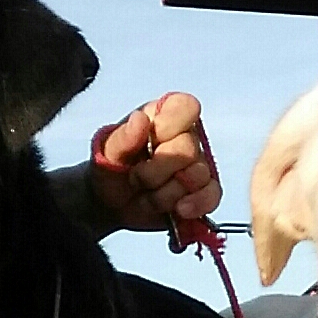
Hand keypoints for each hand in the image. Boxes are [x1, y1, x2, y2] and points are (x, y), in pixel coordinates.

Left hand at [91, 93, 221, 231]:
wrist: (109, 204)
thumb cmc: (109, 168)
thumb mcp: (106, 152)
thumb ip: (122, 137)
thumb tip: (141, 119)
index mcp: (163, 117)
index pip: (186, 107)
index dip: (169, 126)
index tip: (149, 142)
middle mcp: (186, 137)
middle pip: (188, 150)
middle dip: (155, 172)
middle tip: (134, 178)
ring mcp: (197, 165)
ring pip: (197, 177)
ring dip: (165, 194)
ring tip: (146, 196)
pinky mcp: (202, 192)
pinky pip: (212, 195)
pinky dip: (195, 205)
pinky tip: (178, 210)